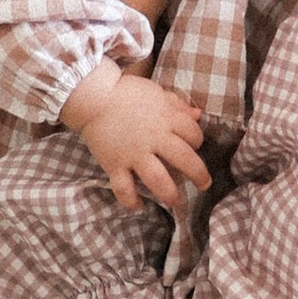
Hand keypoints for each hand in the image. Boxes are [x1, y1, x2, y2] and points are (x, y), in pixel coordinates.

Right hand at [63, 67, 210, 212]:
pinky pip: (124, 188)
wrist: (94, 97)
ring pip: (157, 179)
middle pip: (184, 159)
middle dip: (198, 174)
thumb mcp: (156, 93)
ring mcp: (134, 154)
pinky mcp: (115, 165)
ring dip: (169, 193)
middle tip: (204, 184)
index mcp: (166, 119)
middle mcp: (154, 138)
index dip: (197, 140)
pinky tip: (139, 205)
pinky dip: (131, 201)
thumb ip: (177, 105)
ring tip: (174, 201)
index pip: (193, 134)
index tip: (194, 145)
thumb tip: (198, 114)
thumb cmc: (127, 93)